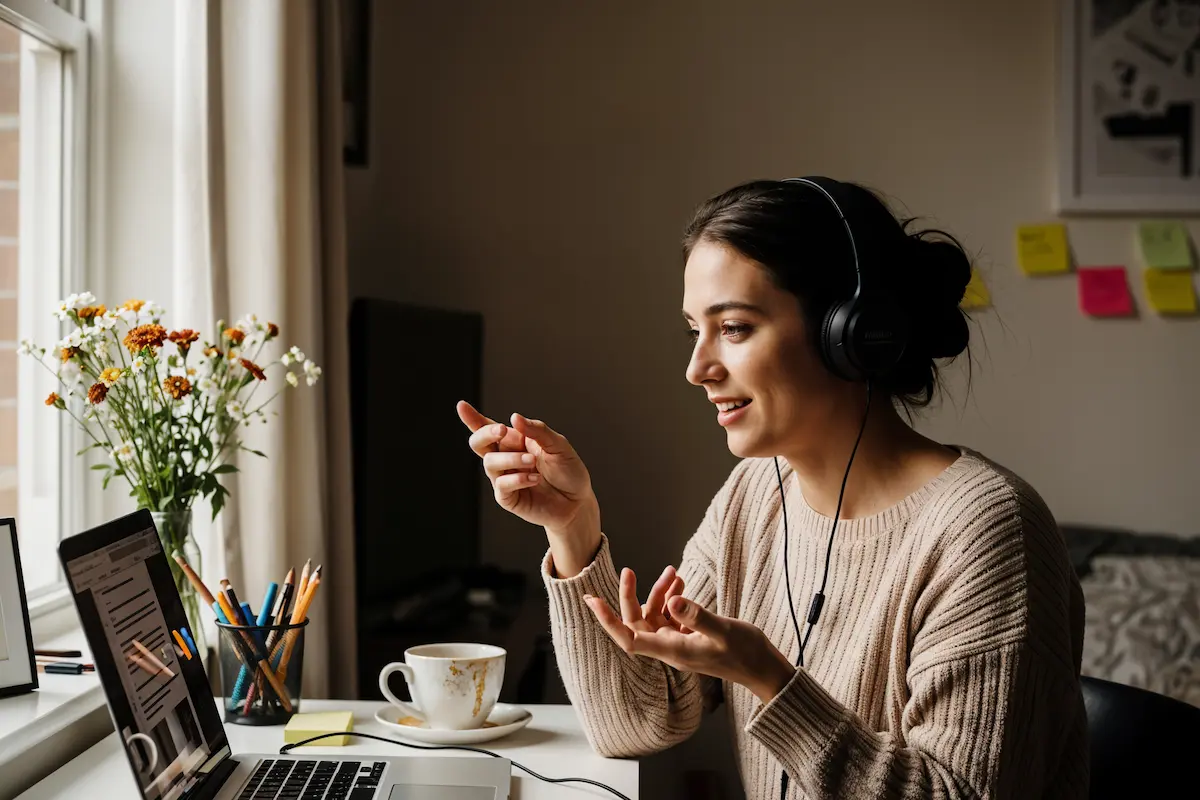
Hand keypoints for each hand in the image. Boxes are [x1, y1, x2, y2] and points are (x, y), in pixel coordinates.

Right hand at [457, 401, 600, 572]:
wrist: (578, 502)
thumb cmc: (568, 471)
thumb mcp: (558, 445)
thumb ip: (537, 431)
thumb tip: (514, 417)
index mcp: (516, 441)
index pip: (489, 428)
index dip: (473, 418)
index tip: (462, 406)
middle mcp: (506, 458)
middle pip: (479, 443)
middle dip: (486, 433)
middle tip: (502, 430)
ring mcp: (505, 478)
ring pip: (490, 463)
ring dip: (511, 459)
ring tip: (533, 463)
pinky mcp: (508, 498)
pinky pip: (501, 485)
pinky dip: (517, 479)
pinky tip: (534, 478)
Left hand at [584, 565, 795, 703]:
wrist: (763, 668)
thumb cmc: (745, 653)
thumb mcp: (722, 630)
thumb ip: (696, 616)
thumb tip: (671, 601)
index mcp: (672, 650)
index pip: (629, 639)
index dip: (608, 621)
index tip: (592, 601)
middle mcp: (670, 647)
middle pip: (637, 622)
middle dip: (631, 595)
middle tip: (629, 571)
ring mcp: (679, 641)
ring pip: (656, 614)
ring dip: (660, 592)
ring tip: (674, 573)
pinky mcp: (689, 636)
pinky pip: (671, 615)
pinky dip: (673, 598)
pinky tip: (681, 584)